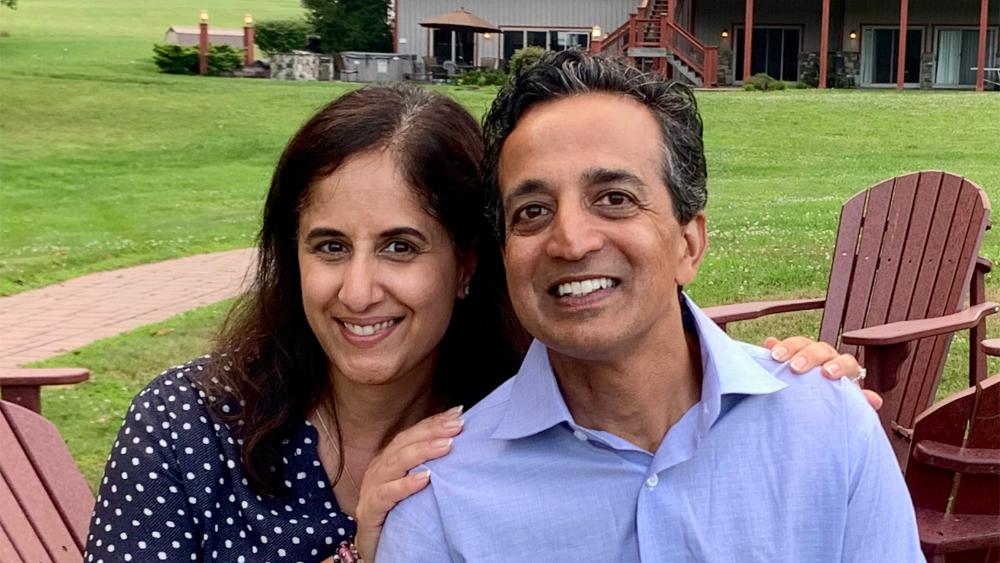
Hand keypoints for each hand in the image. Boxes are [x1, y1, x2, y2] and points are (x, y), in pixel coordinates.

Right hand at [354, 405, 464, 560]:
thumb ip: (428, 465)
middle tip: (457, 425)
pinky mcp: (370, 510)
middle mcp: (379, 469)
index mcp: (388, 459)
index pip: (411, 434)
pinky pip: (386, 495)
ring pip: (395, 463)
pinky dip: (405, 485)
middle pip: (404, 443)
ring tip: (446, 446)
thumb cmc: (397, 512)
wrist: (373, 546)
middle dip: (432, 431)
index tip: (458, 414)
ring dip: (422, 452)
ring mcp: (372, 488)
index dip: (433, 422)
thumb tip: (457, 443)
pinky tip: (424, 478)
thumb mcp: (412, 484)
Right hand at [763, 336, 883, 409]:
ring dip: (789, 348)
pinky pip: (779, 347)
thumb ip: (858, 402)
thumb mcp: (846, 406)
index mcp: (843, 370)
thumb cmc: (833, 406)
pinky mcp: (786, 356)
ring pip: (801, 344)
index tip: (827, 374)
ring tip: (776, 357)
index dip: (838, 366)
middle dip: (808, 356)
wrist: (815, 407)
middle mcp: (825, 359)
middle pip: (821, 349)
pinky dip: (774, 346)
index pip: (846, 362)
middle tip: (795, 367)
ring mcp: (805, 355)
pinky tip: (766, 346)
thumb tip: (875, 400)